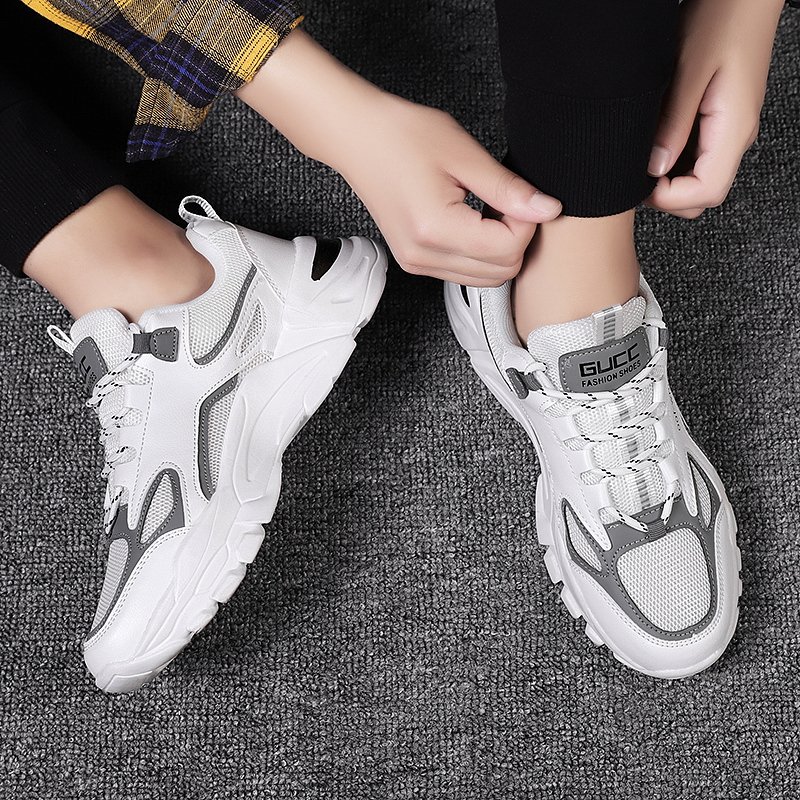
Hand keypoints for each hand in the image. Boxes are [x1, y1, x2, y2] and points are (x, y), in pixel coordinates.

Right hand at [336, 96, 560, 285]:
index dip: (527, 223)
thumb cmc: (402, 135)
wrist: (358, 138)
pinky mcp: (415, 262)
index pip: (508, 249)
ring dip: (500, 249)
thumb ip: (508, 189)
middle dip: (517, 239)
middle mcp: (424, 256)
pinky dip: (481, 254)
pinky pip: (465, 273)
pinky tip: (475, 222)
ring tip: (489, 209)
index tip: (519, 195)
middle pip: (501, 272)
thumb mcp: (464, 153)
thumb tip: (548, 210)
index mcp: (436, 229)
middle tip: (507, 201)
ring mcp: (417, 264)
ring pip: (486, 279)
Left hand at [646, 0, 782, 218]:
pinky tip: (656, 141)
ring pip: (701, 180)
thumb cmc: (721, 18)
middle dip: (667, 195)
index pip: (707, 192)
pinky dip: (675, 162)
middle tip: (635, 172)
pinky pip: (699, 158)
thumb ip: (672, 124)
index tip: (639, 183)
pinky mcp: (723, 122)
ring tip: (643, 154)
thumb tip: (654, 169)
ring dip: (670, 179)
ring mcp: (731, 130)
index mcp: (734, 128)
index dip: (669, 198)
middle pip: (704, 195)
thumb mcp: (688, 71)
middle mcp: (737, 136)